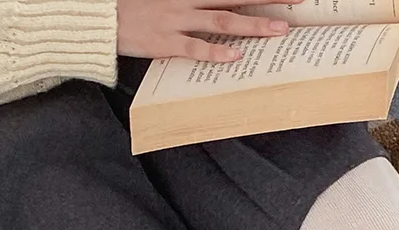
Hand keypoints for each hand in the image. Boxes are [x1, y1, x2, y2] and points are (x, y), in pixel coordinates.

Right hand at [117, 0, 295, 62]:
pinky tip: (236, 56)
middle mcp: (187, 1)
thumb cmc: (136, 8)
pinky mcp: (166, 42)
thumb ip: (196, 4)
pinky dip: (216, 52)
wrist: (102, 16)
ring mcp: (178, 21)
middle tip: (296, 2)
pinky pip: (196, 48)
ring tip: (279, 30)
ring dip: (253, 26)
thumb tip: (221, 8)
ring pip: (223, 21)